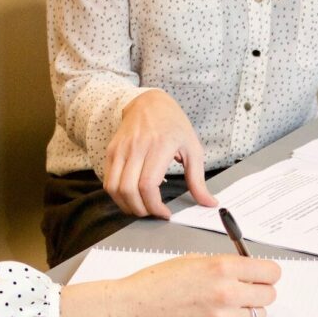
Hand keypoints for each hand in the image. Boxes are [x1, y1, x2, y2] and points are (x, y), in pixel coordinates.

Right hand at [60, 255, 280, 316]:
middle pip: (269, 295)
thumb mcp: (194, 260)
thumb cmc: (157, 283)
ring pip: (258, 316)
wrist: (133, 310)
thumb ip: (224, 265)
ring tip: (226, 306)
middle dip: (259, 292)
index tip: (263, 276)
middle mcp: (227, 293)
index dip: (267, 273)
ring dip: (248, 311)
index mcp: (222, 268)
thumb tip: (248, 271)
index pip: (270, 272)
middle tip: (245, 291)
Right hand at [104, 90, 216, 218]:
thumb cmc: (173, 125)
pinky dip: (117, 195)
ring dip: (126, 205)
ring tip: (141, 208)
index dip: (154, 206)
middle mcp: (136, 147)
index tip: (165, 213)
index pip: (148, 185)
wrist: (150, 102)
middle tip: (153, 213)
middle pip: (129, 190)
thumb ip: (198, 179)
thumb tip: (209, 203)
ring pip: (114, 188)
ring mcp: (121, 149)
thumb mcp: (193, 149)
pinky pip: (108, 180)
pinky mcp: (111, 151)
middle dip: (141, 210)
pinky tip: (131, 197)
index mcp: (159, 146)